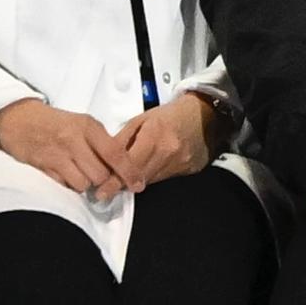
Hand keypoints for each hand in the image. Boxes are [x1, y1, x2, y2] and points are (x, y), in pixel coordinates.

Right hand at [0, 97, 125, 195]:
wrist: (18, 119)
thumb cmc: (53, 123)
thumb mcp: (81, 124)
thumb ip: (101, 142)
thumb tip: (121, 166)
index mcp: (87, 127)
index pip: (116, 153)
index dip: (129, 172)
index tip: (137, 183)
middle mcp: (74, 140)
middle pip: (101, 175)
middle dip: (102, 180)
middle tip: (99, 176)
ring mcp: (58, 154)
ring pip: (83, 184)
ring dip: (84, 184)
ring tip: (78, 173)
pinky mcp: (44, 167)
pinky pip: (65, 186)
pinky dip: (68, 185)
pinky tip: (65, 174)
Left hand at [103, 90, 217, 187]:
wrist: (204, 116)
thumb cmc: (171, 114)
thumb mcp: (142, 119)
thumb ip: (123, 138)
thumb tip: (104, 157)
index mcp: (155, 135)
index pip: (130, 164)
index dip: (114, 180)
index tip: (102, 190)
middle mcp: (168, 152)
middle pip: (138, 177)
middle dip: (120, 184)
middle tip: (105, 190)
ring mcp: (179, 164)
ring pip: (148, 181)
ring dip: (134, 182)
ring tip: (123, 179)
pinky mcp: (185, 171)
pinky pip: (160, 179)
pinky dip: (148, 178)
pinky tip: (143, 171)